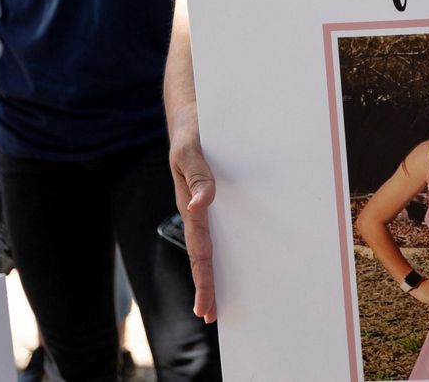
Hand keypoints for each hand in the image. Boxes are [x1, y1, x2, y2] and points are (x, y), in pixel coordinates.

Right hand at [168, 113, 217, 322]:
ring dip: (215, 269)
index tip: (205, 308)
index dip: (203, 280)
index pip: (198, 250)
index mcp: (190, 204)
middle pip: (202, 254)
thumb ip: (196, 175)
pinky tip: (239, 256)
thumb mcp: (189, 148)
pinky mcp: (215, 193)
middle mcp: (197, 209)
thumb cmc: (191, 131)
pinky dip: (229, 244)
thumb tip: (201, 206)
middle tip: (210, 316)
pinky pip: (224, 223)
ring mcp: (205, 203)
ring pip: (212, 242)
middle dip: (206, 285)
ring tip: (221, 299)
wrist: (191, 111)